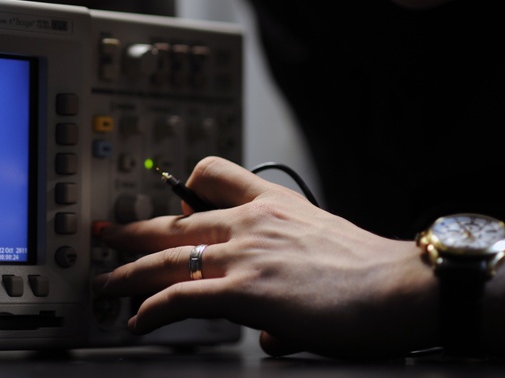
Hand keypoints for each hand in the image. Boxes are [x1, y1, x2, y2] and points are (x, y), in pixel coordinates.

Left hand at [93, 157, 438, 358]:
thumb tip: (269, 329)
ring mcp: (244, 254)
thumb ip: (285, 277)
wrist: (400, 286)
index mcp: (272, 204)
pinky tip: (139, 320)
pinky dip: (152, 309)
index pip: (213, 175)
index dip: (183, 189)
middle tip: (106, 233)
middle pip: (175, 220)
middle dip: (133, 229)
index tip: (166, 203)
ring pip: (166, 257)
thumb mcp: (321, 252)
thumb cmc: (371, 274)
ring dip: (127, 271)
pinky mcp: (244, 291)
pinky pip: (180, 296)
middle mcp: (251, 221)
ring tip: (104, 283)